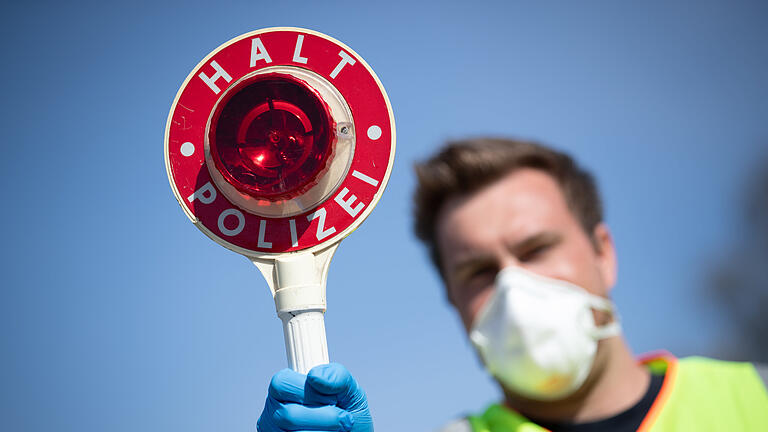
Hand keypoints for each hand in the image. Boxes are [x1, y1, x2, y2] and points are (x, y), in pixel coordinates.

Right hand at [257, 363, 372, 430]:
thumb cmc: (349, 412)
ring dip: (326, 431)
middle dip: (324, 416)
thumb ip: (336, 376)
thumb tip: (314, 376)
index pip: (281, 382)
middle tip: (343, 416)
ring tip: (339, 428)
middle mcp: (276, 412)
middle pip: (287, 414)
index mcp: (286, 389)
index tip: (332, 398)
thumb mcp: (350, 390)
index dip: (308, 391)